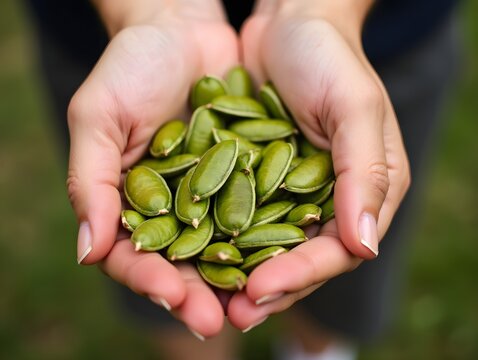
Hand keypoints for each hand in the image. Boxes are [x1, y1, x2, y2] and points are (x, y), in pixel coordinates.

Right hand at [67, 0, 237, 336]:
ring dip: (238, 279)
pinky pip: (260, 215)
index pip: (134, 256)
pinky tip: (285, 256)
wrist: (184, 30)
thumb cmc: (132, 67)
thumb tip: (86, 253)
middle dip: (199, 294)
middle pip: (183, 265)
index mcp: (130, 204)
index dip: (150, 278)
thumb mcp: (99, 117)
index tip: (173, 294)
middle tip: (217, 321)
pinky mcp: (248, 180)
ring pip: (224, 250)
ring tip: (255, 303)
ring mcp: (213, 197)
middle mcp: (173, 209)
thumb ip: (90, 183)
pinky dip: (269, 237)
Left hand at [227, 1, 410, 329]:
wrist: (289, 25)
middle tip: (230, 315)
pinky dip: (218, 238)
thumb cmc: (329, 58)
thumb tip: (364, 248)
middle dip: (266, 289)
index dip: (300, 274)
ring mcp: (289, 192)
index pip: (335, 249)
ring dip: (238, 276)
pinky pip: (237, 216)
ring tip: (208, 302)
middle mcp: (327, 200)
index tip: (260, 291)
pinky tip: (192, 256)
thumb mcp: (355, 108)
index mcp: (364, 191)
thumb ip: (364, 174)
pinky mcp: (256, 179)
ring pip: (266, 247)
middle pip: (298, 259)